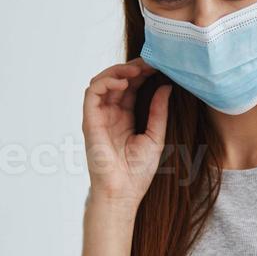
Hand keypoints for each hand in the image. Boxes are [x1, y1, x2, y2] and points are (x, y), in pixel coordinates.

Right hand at [82, 59, 172, 211]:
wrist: (123, 192)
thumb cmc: (137, 172)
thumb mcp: (156, 137)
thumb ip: (159, 112)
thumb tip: (166, 86)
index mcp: (126, 117)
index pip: (131, 87)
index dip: (143, 74)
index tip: (159, 66)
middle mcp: (110, 114)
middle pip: (117, 80)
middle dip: (133, 68)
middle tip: (150, 63)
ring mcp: (99, 116)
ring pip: (102, 82)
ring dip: (118, 71)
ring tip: (137, 70)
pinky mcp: (89, 121)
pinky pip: (92, 93)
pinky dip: (106, 82)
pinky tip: (123, 82)